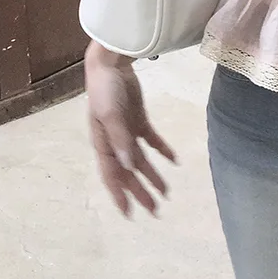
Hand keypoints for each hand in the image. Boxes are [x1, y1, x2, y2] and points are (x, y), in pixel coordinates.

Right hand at [85, 42, 178, 218]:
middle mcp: (114, 143)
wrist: (111, 64)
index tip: (130, 214)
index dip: (120, 195)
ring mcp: (127, 131)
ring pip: (141, 160)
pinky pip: (151, 140)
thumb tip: (130, 166)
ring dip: (152, 175)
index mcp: (103, 144)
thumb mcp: (110, 115)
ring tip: (167, 193)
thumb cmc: (105, 89)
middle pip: (129, 172)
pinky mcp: (138, 119)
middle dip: (140, 191)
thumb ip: (120, 140)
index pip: (112, 175)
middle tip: (155, 210)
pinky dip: (162, 150)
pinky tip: (174, 161)